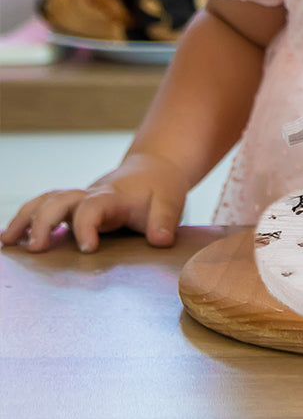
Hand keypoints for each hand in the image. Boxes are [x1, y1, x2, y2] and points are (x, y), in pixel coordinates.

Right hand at [0, 153, 188, 252]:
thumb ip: (165, 221)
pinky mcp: (73, 207)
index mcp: (114, 197)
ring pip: (46, 201)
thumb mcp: (171, 202)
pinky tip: (9, 238)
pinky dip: (26, 218)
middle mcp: (91, 196)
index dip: (87, 226)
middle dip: (44, 222)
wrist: (154, 170)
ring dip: (26, 218)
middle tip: (37, 248)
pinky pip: (44, 207)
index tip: (87, 248)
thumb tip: (161, 240)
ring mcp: (79, 200)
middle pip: (60, 200)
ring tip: (7, 241)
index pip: (93, 207)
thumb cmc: (160, 188)